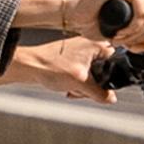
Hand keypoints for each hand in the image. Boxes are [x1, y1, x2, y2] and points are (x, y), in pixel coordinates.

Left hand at [0, 32, 123, 101]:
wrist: (28, 66)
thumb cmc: (51, 67)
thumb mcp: (81, 84)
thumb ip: (100, 93)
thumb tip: (111, 99)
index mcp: (96, 45)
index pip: (115, 63)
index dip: (108, 78)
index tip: (100, 88)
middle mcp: (89, 45)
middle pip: (103, 71)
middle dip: (93, 86)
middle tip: (80, 89)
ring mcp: (79, 51)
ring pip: (91, 75)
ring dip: (83, 87)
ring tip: (71, 88)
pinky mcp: (70, 59)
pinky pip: (80, 74)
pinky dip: (75, 83)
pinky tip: (67, 88)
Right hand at [8, 0, 143, 62]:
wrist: (75, 14)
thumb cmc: (96, 22)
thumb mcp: (125, 35)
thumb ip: (140, 39)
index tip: (132, 43)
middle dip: (142, 38)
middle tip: (123, 41)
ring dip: (135, 36)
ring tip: (118, 38)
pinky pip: (143, 15)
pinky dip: (132, 30)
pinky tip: (118, 32)